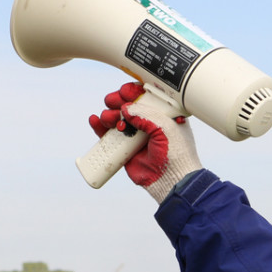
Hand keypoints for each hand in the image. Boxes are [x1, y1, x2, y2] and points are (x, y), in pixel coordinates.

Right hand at [88, 83, 201, 201]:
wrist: (172, 180)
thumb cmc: (176, 154)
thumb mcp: (165, 128)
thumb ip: (146, 115)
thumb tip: (127, 109)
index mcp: (164, 116)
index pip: (146, 98)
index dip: (134, 92)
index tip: (124, 91)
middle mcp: (150, 124)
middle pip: (129, 107)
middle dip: (118, 101)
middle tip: (112, 100)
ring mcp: (137, 137)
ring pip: (118, 120)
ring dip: (109, 114)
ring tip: (107, 117)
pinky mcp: (126, 149)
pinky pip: (110, 136)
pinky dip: (100, 128)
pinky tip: (95, 121)